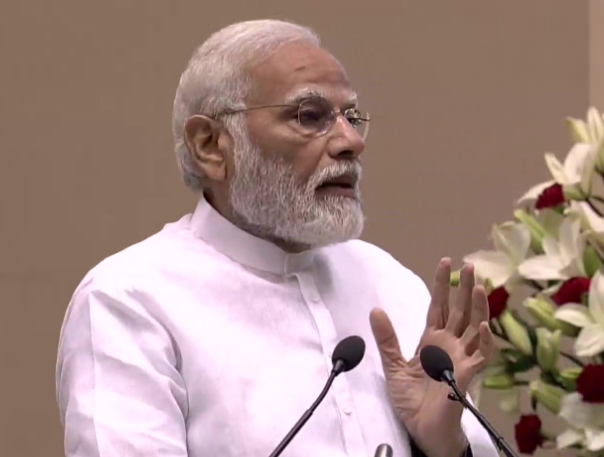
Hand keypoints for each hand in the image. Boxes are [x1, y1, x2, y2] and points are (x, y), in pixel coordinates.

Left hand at [370, 258, 494, 456]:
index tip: (445, 262)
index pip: (439, 306)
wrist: (420, 430)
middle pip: (460, 311)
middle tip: (469, 265)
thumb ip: (387, 339)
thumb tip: (375, 310)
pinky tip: (483, 325)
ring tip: (478, 286)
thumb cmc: (411, 400)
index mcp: (431, 340)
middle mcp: (449, 345)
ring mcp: (461, 359)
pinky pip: (481, 356)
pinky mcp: (467, 376)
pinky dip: (484, 340)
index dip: (442, 285)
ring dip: (478, 308)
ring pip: (474, 327)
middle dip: (464, 288)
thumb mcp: (393, 366)